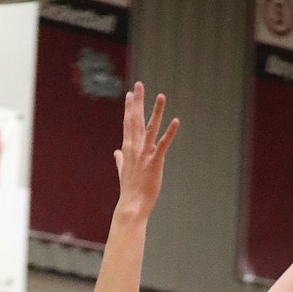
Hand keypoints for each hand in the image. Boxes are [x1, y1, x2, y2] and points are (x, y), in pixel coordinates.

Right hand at [114, 83, 177, 216]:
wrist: (132, 207)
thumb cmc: (129, 191)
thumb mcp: (123, 172)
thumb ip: (120, 160)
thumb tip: (116, 153)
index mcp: (128, 149)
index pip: (128, 124)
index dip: (130, 108)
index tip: (131, 94)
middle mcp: (135, 149)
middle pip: (136, 120)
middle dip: (138, 102)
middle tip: (139, 85)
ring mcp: (144, 155)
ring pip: (150, 128)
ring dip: (156, 111)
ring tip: (161, 96)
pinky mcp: (155, 162)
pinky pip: (163, 144)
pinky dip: (170, 133)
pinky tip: (176, 121)